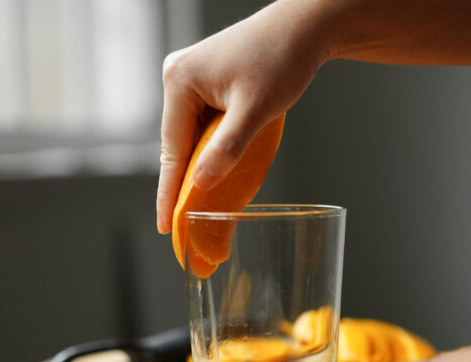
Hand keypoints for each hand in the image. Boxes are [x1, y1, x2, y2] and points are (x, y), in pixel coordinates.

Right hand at [156, 0, 330, 233]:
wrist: (304, 28)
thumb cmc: (282, 59)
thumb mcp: (256, 109)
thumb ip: (227, 148)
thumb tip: (199, 183)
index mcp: (180, 81)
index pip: (171, 150)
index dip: (169, 192)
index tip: (165, 225)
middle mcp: (178, 77)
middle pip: (178, 143)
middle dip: (184, 181)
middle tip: (186, 221)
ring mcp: (192, 78)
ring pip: (192, 135)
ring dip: (200, 164)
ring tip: (201, 200)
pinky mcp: (208, 81)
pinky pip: (203, 123)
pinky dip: (211, 146)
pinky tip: (219, 166)